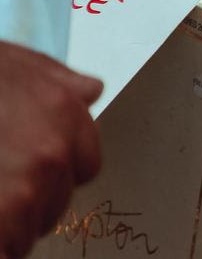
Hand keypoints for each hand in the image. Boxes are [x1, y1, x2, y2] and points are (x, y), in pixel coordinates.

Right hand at [0, 43, 102, 258]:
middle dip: (29, 201)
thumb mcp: (14, 64)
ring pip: (25, 232)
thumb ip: (59, 81)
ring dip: (6, 224)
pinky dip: (0, 246)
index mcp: (63, 114)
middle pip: (55, 203)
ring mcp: (23, 192)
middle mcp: (52, 153)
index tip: (31, 176)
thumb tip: (92, 91)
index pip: (85, 166)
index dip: (56, 175)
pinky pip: (5, 251)